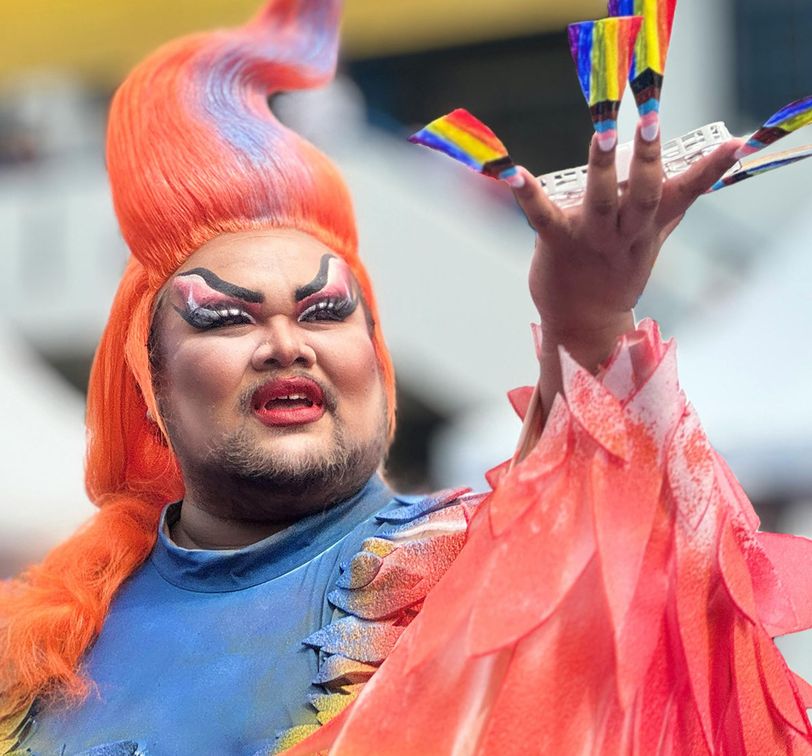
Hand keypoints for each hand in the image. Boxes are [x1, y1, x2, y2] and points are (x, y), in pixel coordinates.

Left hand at [510, 123, 742, 420]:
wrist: (584, 323)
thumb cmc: (614, 273)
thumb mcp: (648, 239)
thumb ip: (668, 205)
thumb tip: (706, 172)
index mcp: (649, 226)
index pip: (687, 192)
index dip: (711, 169)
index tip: (735, 144)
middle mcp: (625, 232)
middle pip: (644, 194)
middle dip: (649, 159)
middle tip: (650, 120)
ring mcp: (591, 239)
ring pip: (601, 202)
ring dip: (603, 170)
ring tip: (602, 136)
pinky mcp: (558, 243)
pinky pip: (542, 216)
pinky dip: (528, 194)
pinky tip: (514, 172)